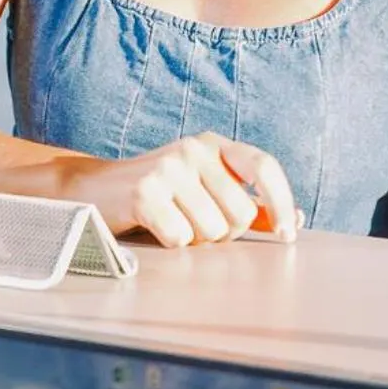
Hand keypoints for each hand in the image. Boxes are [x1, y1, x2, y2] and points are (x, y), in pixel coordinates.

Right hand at [61, 133, 301, 247]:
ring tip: (172, 223)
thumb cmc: (158, 195)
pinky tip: (154, 228)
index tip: (285, 235)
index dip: (280, 201)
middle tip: (195, 225)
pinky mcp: (144, 193)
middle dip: (223, 234)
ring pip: (212, 232)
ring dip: (195, 241)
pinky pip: (181, 239)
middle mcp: (193, 149)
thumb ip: (247, 203)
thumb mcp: (204, 189)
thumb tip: (294, 220)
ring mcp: (167, 168)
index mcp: (213, 145)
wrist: (93, 189)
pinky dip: (171, 243)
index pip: (263, 166)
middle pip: (239, 215)